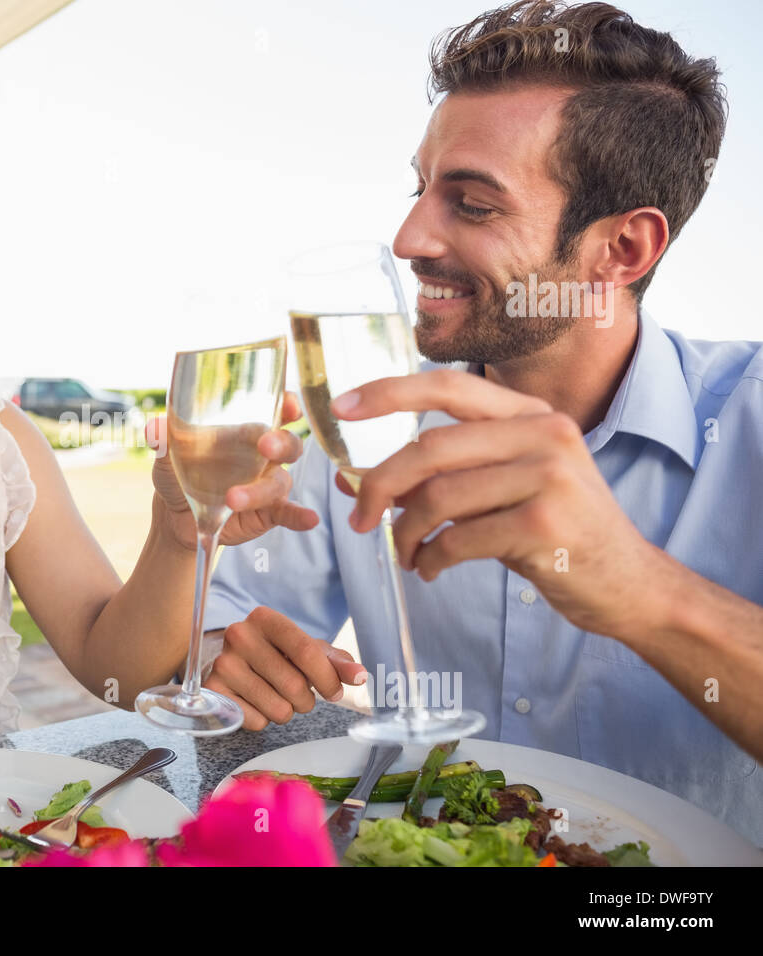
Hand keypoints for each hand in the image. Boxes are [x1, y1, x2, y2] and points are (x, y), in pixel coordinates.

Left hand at [149, 391, 319, 549]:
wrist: (174, 516)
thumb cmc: (177, 473)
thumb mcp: (167, 455)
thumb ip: (164, 440)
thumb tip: (154, 427)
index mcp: (244, 432)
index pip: (275, 410)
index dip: (288, 404)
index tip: (289, 403)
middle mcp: (262, 456)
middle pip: (287, 443)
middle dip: (280, 442)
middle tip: (264, 446)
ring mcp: (267, 484)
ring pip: (279, 481)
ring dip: (261, 490)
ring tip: (232, 500)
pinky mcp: (268, 512)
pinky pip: (289, 513)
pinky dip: (300, 516)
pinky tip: (308, 519)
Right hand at [202, 607, 367, 729]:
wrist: (234, 664)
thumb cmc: (277, 655)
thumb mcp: (307, 650)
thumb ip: (337, 662)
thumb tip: (361, 676)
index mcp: (265, 618)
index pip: (306, 651)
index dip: (327, 678)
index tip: (334, 692)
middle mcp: (239, 635)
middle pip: (294, 685)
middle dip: (306, 699)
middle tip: (298, 693)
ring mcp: (223, 664)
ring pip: (278, 708)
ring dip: (286, 711)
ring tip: (276, 696)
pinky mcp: (214, 692)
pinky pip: (257, 721)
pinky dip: (264, 719)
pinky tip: (256, 702)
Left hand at [331, 368, 667, 640]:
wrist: (628, 584)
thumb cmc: (552, 532)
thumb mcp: (499, 489)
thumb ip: (436, 477)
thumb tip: (348, 480)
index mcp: (530, 414)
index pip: (449, 384)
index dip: (389, 392)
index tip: (340, 407)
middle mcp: (544, 433)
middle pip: (429, 448)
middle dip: (380, 486)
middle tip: (359, 519)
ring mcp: (549, 477)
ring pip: (438, 497)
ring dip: (405, 532)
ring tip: (405, 554)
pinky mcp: (544, 524)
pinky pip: (458, 538)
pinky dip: (431, 558)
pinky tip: (431, 568)